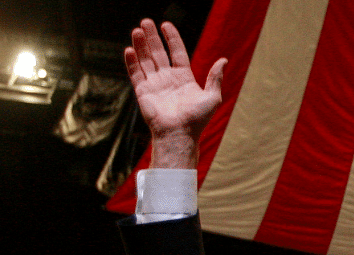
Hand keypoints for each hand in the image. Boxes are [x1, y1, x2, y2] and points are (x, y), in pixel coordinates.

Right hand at [123, 19, 226, 167]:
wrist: (180, 134)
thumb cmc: (198, 119)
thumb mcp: (213, 97)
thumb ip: (215, 77)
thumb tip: (223, 60)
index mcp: (184, 78)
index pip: (177, 53)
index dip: (172, 38)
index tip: (166, 25)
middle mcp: (168, 79)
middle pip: (158, 53)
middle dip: (152, 37)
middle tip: (146, 22)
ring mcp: (155, 85)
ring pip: (146, 60)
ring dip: (141, 45)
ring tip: (137, 30)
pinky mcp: (143, 92)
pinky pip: (136, 73)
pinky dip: (132, 61)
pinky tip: (130, 49)